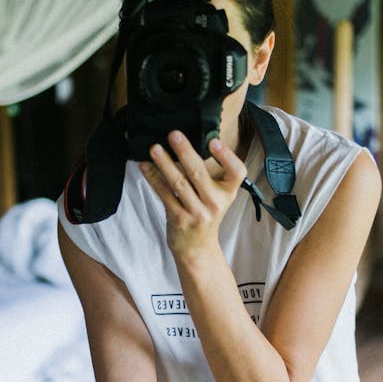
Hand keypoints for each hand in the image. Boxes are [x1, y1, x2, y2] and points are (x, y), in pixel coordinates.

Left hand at [140, 131, 246, 259]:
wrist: (197, 247)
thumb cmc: (205, 213)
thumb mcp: (217, 195)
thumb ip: (210, 174)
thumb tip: (187, 142)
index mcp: (228, 193)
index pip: (237, 172)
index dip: (226, 156)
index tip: (213, 141)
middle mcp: (215, 203)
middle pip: (200, 173)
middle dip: (185, 152)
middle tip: (173, 134)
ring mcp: (197, 213)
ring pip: (179, 183)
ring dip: (164, 164)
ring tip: (154, 148)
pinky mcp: (179, 219)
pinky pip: (165, 195)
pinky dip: (154, 179)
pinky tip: (145, 167)